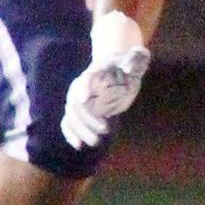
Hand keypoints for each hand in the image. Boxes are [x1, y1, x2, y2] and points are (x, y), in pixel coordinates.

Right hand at [61, 11, 150, 149]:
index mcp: (95, 72)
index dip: (85, 88)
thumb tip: (132, 63)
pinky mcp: (80, 110)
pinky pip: (69, 122)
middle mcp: (82, 85)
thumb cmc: (127, 63)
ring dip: (81, 130)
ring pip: (72, 115)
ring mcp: (79, 98)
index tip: (85, 99)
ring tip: (94, 142)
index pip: (87, 79)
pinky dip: (70, 133)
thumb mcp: (135, 59)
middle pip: (78, 103)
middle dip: (88, 118)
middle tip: (104, 130)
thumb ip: (135, 60)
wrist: (116, 67)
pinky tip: (77, 145)